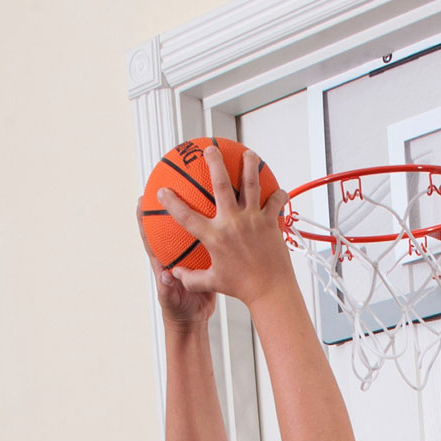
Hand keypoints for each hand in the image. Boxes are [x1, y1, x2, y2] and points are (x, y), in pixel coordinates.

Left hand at [138, 198, 216, 324]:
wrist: (193, 320)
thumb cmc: (178, 310)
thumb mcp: (171, 299)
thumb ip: (167, 287)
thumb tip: (165, 275)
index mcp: (161, 262)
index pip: (150, 236)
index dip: (143, 218)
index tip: (141, 200)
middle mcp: (174, 255)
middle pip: (168, 225)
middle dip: (166, 205)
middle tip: (168, 185)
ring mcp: (190, 256)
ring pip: (191, 229)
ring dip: (194, 212)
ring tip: (199, 193)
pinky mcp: (205, 261)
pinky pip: (208, 242)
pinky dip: (213, 231)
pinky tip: (222, 220)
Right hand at [154, 145, 293, 308]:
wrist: (270, 292)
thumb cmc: (242, 288)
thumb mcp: (213, 282)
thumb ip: (192, 278)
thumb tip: (176, 274)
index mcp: (214, 237)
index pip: (186, 216)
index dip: (171, 202)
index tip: (161, 191)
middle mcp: (232, 224)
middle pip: (221, 184)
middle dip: (214, 162)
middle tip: (209, 148)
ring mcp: (252, 221)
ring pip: (251, 185)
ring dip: (249, 166)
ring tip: (249, 154)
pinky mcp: (270, 223)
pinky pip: (274, 202)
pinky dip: (278, 194)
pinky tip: (279, 188)